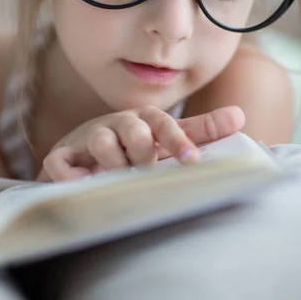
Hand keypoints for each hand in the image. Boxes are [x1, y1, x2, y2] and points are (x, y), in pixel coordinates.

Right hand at [37, 105, 244, 181]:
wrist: (81, 153)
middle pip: (131, 127)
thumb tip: (239, 116)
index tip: (192, 159)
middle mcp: (116, 126)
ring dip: (112, 158)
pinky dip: (71, 173)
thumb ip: (200, 130)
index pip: (162, 122)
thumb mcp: (164, 137)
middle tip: (148, 165)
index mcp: (142, 121)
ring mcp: (87, 139)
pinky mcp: (62, 157)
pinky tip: (85, 183)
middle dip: (141, 145)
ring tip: (118, 175)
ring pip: (99, 140)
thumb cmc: (132, 147)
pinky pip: (61, 162)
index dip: (177, 139)